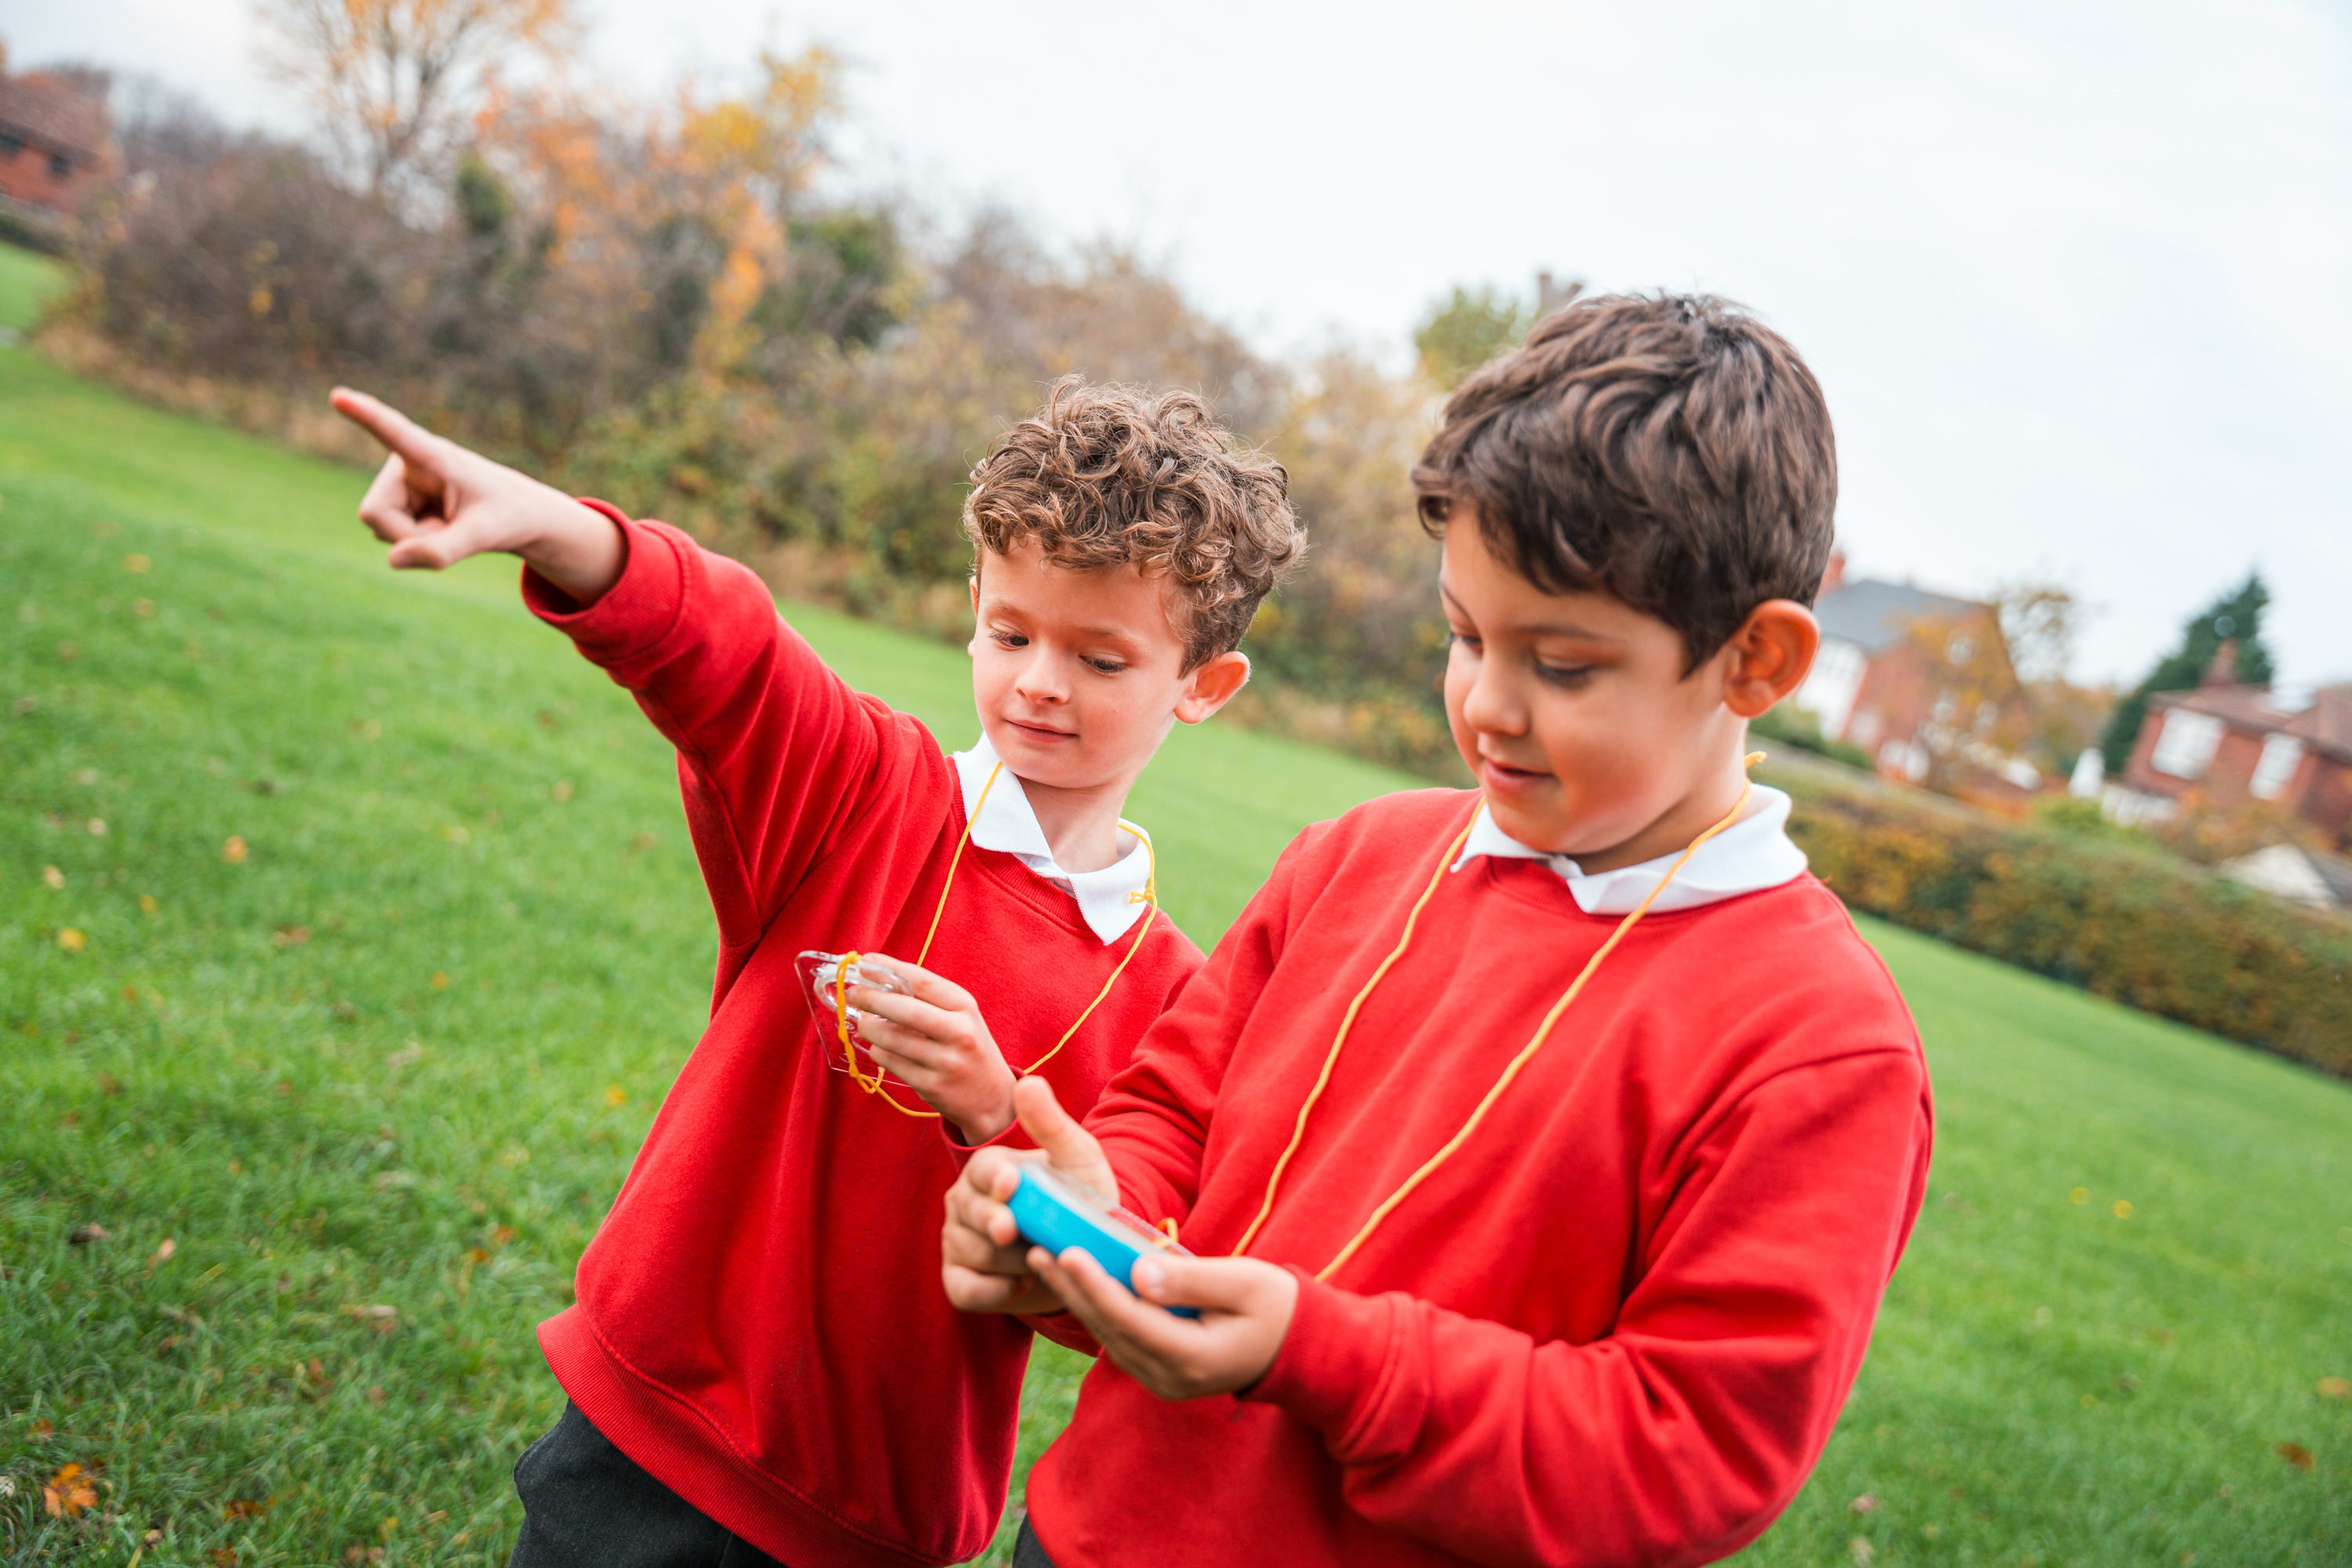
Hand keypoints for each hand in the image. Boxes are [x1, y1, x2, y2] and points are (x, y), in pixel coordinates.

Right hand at [328, 387, 624, 602]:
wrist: (514, 516)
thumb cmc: (504, 516)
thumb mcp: (484, 537)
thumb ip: (442, 550)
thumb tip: (393, 560)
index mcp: (434, 457)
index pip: (395, 435)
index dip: (366, 417)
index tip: (339, 396)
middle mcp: (407, 463)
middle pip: (374, 513)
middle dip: (407, 536)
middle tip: (450, 529)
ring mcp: (397, 482)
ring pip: (378, 526)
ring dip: (414, 539)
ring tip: (448, 523)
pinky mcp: (395, 499)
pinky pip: (387, 535)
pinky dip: (413, 543)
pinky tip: (438, 527)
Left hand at [847, 954, 1017, 1142]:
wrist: (993, 1098)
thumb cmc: (969, 1048)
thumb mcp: (961, 1018)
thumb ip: (928, 1000)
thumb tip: (879, 978)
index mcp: (965, 1007)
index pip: (922, 981)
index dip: (890, 969)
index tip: (866, 963)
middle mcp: (959, 1032)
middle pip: (905, 1009)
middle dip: (871, 998)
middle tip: (852, 993)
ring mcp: (946, 1062)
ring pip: (893, 1039)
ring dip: (868, 1028)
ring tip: (863, 1023)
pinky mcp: (932, 1086)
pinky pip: (892, 1063)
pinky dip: (878, 1051)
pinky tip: (879, 1047)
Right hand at [942, 1076, 1118, 1315]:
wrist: (1082, 1253)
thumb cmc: (1079, 1200)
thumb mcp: (1078, 1160)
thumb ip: (1052, 1125)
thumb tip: (1029, 1083)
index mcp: (989, 1168)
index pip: (984, 1171)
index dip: (996, 1180)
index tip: (1012, 1186)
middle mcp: (963, 1201)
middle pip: (974, 1215)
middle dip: (1002, 1226)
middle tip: (1022, 1234)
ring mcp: (956, 1241)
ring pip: (974, 1254)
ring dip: (1015, 1261)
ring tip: (1040, 1255)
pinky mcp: (958, 1279)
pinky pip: (965, 1290)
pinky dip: (997, 1292)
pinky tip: (1023, 1281)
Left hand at [1032, 1247, 1297, 1400]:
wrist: (1298, 1348)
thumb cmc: (1277, 1307)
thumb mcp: (1245, 1283)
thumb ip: (1191, 1281)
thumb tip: (1138, 1273)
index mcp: (1194, 1358)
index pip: (1131, 1320)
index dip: (1096, 1286)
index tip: (1067, 1252)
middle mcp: (1171, 1378)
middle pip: (1109, 1329)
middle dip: (1072, 1289)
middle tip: (1038, 1250)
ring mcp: (1163, 1380)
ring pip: (1108, 1336)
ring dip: (1077, 1299)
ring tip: (1046, 1260)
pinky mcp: (1160, 1371)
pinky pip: (1119, 1339)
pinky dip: (1096, 1309)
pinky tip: (1076, 1282)